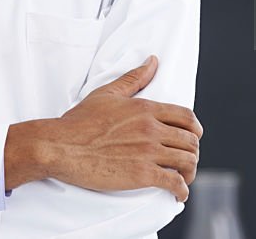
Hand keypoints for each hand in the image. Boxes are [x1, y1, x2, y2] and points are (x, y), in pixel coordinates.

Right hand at [6, 56, 201, 200]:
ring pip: (186, 161)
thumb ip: (134, 78)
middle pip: (190, 141)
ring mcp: (148, 152)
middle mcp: (151, 129)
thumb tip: (153, 61)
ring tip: (184, 178)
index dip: (195, 129)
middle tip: (187, 161)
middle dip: (193, 152)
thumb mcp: (108, 94)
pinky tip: (179, 194)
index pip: (186, 117)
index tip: (194, 137)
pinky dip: (182, 190)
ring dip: (190, 172)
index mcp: (146, 109)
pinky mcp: (141, 175)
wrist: (60, 147)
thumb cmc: (79, 121)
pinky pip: (174, 183)